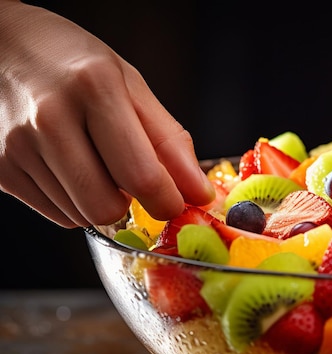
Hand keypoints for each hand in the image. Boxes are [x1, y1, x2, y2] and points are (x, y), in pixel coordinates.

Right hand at [0, 1, 214, 227]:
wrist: (2, 46)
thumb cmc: (75, 65)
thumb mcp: (132, 87)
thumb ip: (169, 142)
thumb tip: (199, 194)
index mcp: (95, 89)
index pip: (141, 175)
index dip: (168, 202)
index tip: (176, 203)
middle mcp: (50, 119)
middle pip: (106, 208)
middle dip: (131, 206)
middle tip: (132, 181)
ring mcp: (17, 147)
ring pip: (81, 217)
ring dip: (101, 201)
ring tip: (93, 161)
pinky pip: (57, 215)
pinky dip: (75, 202)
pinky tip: (70, 167)